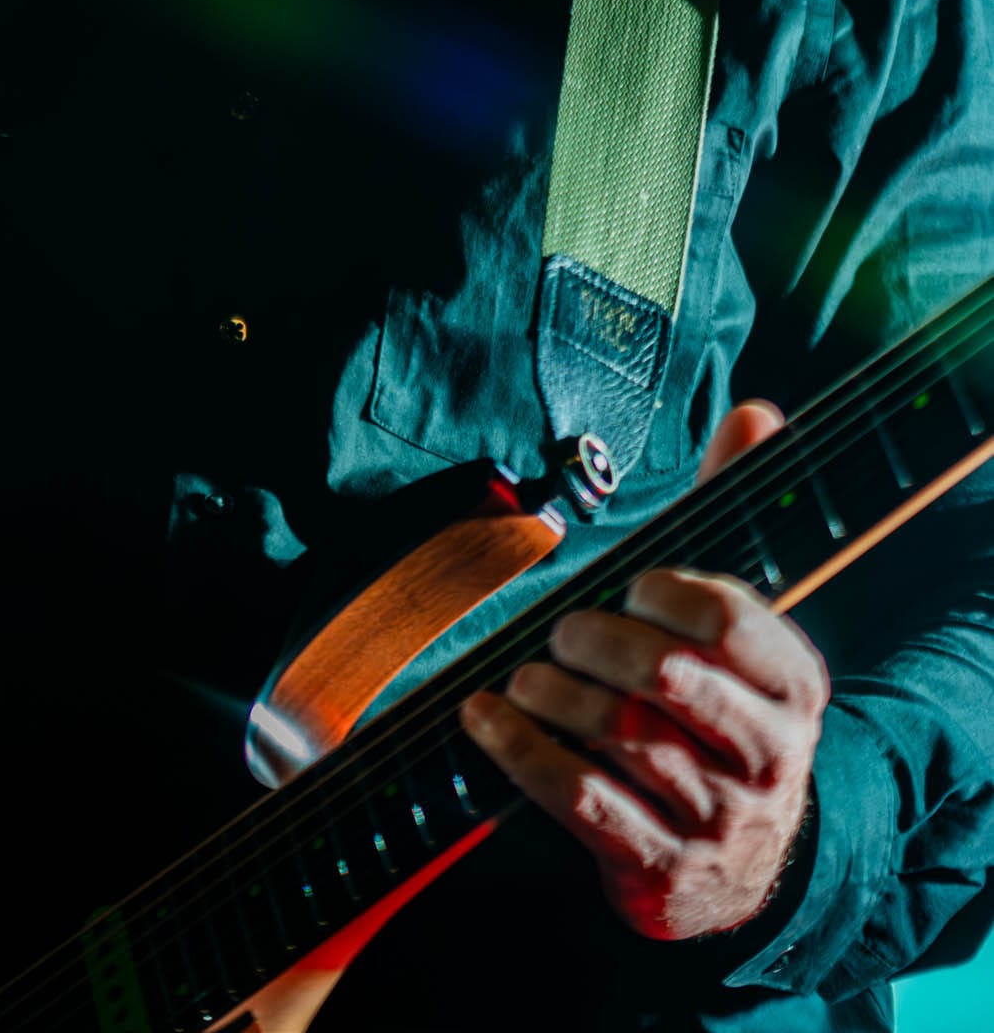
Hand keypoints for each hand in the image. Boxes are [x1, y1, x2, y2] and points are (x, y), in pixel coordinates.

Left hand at [459, 402, 829, 940]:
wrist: (741, 867)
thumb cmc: (721, 711)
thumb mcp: (740, 627)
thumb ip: (733, 515)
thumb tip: (753, 410)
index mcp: (794, 685)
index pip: (733, 619)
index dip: (671, 592)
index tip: (632, 584)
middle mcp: (769, 756)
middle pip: (672, 680)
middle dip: (601, 644)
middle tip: (561, 630)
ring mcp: (719, 820)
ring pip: (626, 741)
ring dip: (557, 699)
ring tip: (522, 674)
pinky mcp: (662, 869)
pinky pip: (585, 803)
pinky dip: (524, 755)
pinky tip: (486, 720)